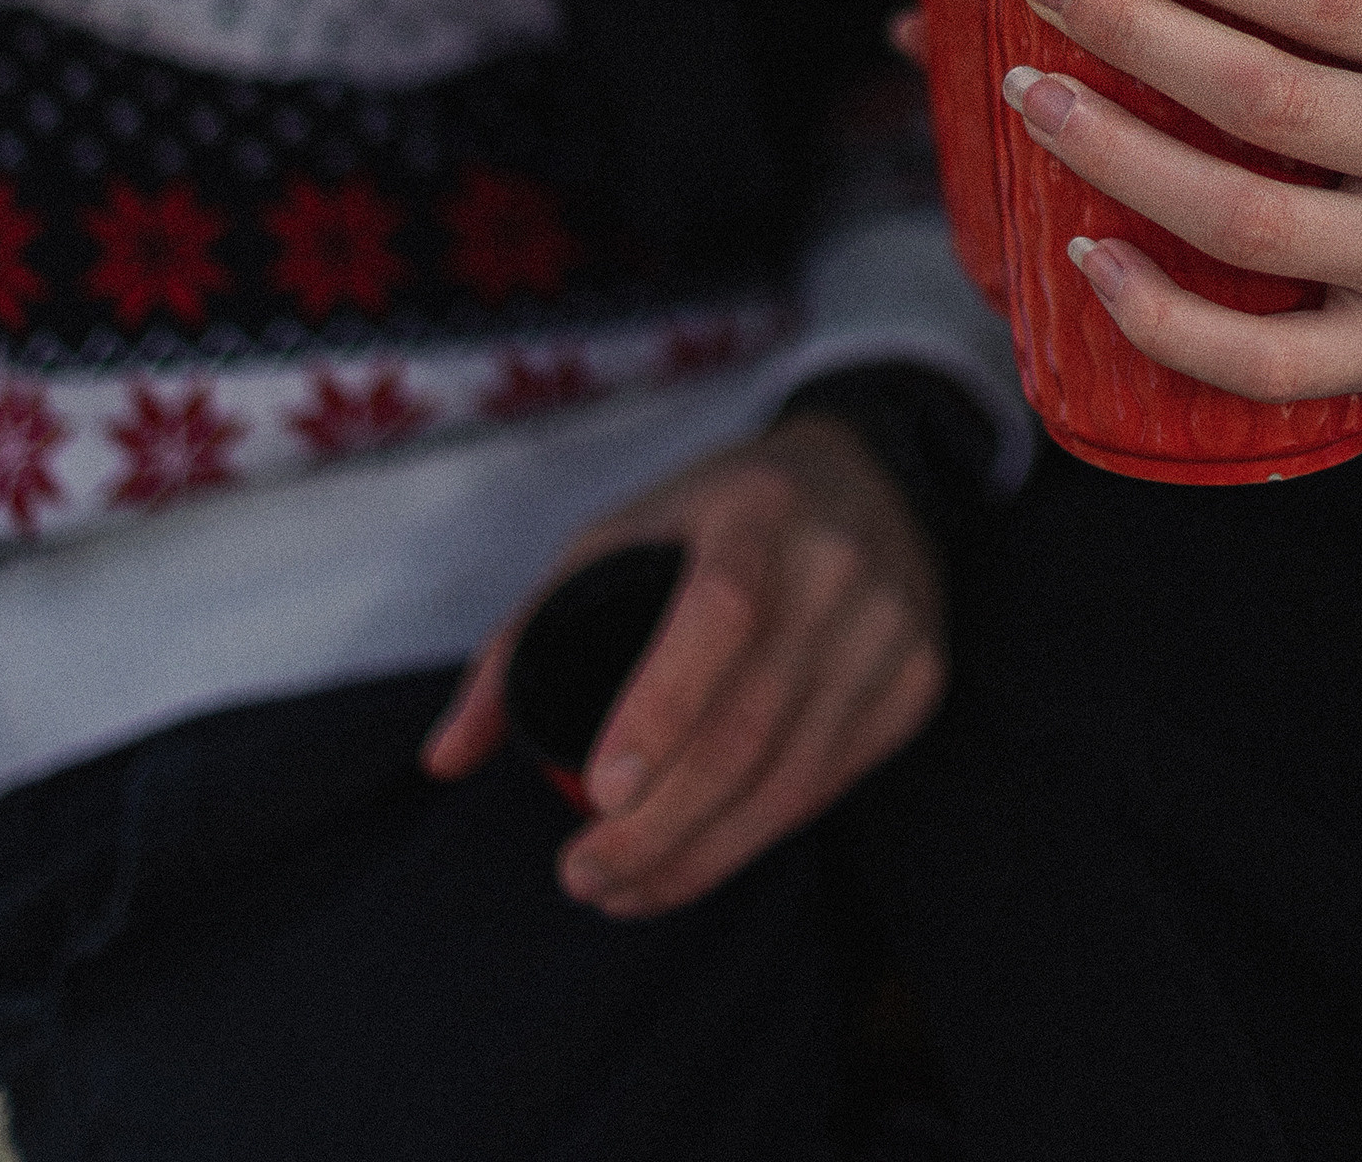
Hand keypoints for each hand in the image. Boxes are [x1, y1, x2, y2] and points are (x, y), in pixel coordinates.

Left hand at [422, 413, 946, 913]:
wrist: (870, 472)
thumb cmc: (717, 512)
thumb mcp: (617, 534)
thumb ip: (525, 639)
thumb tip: (443, 760)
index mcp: (755, 509)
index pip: (721, 613)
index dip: (662, 709)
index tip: (599, 793)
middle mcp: (837, 565)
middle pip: (751, 723)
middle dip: (658, 826)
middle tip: (583, 875)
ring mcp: (889, 627)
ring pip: (793, 777)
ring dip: (699, 856)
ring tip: (622, 890)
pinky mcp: (919, 680)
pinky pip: (829, 785)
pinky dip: (755, 836)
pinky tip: (696, 860)